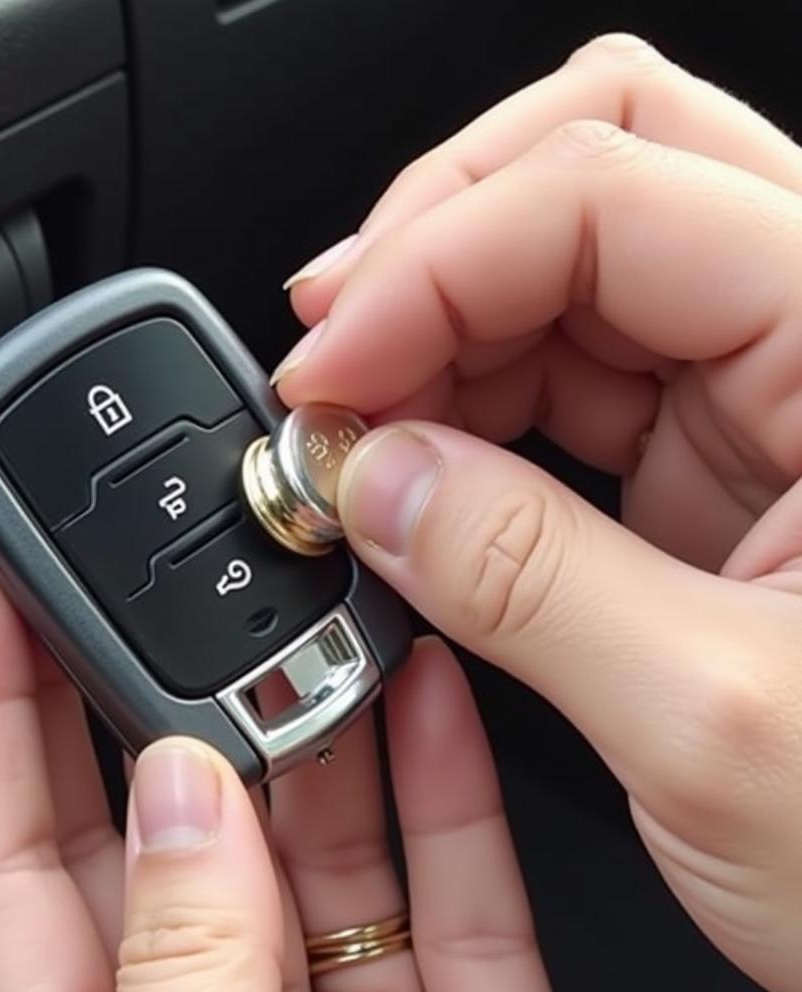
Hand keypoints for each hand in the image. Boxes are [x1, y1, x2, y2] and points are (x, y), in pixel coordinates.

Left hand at [0, 523, 557, 991]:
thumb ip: (181, 962)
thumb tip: (187, 800)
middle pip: (164, 798)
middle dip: (173, 662)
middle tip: (182, 546)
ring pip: (315, 822)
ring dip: (327, 705)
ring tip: (333, 598)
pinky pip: (450, 885)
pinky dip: (445, 786)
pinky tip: (437, 692)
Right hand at [275, 33, 801, 991]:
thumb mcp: (720, 729)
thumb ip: (526, 583)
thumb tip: (376, 480)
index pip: (610, 193)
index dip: (433, 263)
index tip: (326, 370)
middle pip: (597, 171)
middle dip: (432, 249)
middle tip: (333, 350)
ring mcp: (766, 390)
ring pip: (565, 269)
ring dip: (435, 332)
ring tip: (356, 428)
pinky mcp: (713, 457)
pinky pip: (563, 373)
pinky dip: (464, 401)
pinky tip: (413, 463)